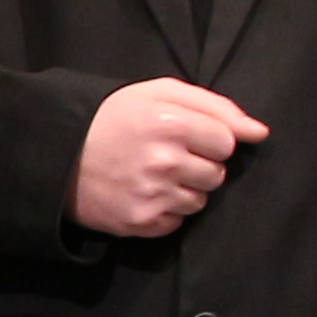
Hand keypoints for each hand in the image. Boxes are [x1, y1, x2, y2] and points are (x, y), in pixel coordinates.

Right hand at [72, 78, 265, 237]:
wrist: (57, 153)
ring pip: (199, 201)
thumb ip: (215, 106)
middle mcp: (163, 161)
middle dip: (199, 165)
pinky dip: (164, 211)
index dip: (209, 139)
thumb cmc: (113, 117)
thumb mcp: (159, 93)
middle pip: (217, 174)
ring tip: (153, 175)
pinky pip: (176, 223)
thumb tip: (259, 132)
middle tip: (167, 156)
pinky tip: (143, 194)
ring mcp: (151, 195)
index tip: (186, 136)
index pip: (227, 142)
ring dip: (183, 190)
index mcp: (170, 122)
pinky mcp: (139, 222)